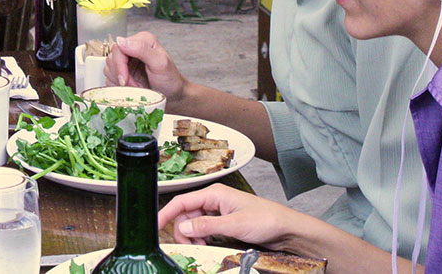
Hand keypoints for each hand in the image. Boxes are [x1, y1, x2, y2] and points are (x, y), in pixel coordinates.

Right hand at [104, 32, 188, 101]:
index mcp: (142, 40)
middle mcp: (132, 48)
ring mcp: (126, 61)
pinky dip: (118, 87)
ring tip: (136, 87)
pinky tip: (131, 89)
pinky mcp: (122, 73)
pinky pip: (110, 78)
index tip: (125, 80)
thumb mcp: (160, 63)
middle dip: (121, 75)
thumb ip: (142, 49)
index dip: (119, 65)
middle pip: (111, 59)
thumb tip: (121, 40)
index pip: (118, 48)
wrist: (173, 95)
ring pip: (108, 69)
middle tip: (134, 86)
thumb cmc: (170, 79)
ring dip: (120, 83)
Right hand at [158, 185, 306, 252]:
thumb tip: (183, 227)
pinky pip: (203, 230)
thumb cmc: (267, 220)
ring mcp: (218, 212)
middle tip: (192, 247)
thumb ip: (207, 226)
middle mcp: (213, 201)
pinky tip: (208, 246)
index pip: (181, 202)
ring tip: (203, 248)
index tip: (154, 226)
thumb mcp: (234, 225)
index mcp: (214, 194)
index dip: (165, 213)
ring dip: (193, 237)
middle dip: (184, 232)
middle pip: (185, 215)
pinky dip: (202, 239)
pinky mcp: (223, 223)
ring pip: (193, 224)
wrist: (287, 229)